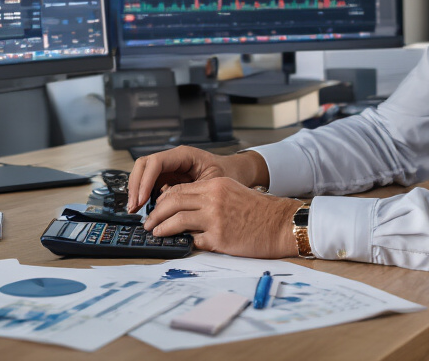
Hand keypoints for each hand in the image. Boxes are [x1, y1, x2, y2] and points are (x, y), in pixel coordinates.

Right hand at [127, 146, 267, 211]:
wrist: (236, 173)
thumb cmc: (228, 175)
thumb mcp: (213, 184)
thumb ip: (193, 194)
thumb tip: (172, 211)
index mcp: (184, 155)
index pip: (156, 162)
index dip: (145, 181)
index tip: (141, 200)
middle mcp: (173, 159)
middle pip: (143, 165)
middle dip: (135, 185)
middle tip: (133, 207)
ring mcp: (169, 168)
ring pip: (143, 174)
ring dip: (136, 191)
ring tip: (135, 210)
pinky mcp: (168, 178)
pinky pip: (150, 184)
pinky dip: (143, 195)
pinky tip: (143, 209)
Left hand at [142, 177, 299, 257]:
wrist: (280, 224)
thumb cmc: (258, 211)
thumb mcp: (231, 192)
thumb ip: (208, 196)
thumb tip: (182, 207)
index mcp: (215, 184)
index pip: (178, 190)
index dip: (162, 200)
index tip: (155, 209)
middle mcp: (213, 198)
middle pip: (172, 203)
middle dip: (155, 214)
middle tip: (148, 223)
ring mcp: (215, 219)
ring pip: (177, 221)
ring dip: (162, 228)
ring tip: (156, 233)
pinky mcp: (219, 238)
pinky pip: (193, 240)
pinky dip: (185, 241)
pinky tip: (180, 243)